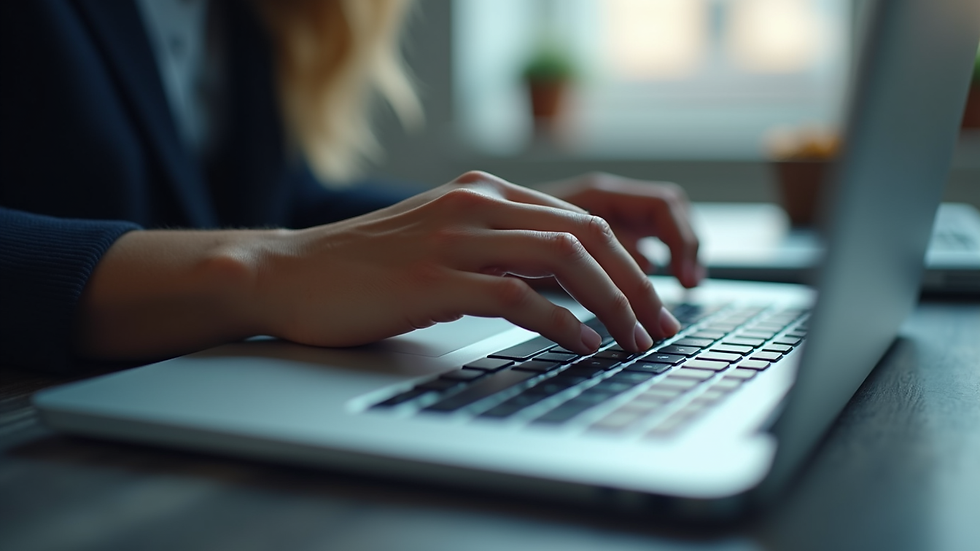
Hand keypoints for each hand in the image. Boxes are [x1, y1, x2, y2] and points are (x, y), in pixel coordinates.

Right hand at [252, 171, 680, 354]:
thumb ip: (498, 249)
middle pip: (587, 234)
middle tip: (659, 327)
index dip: (628, 263)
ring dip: (612, 304)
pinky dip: (564, 324)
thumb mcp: (443, 242)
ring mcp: (456, 238)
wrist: (291, 273)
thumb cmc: (366, 268)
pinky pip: (519, 297)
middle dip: (636, 284)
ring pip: (564, 258)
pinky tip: (582, 347)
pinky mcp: (434, 279)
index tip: (651, 302)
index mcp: (484, 193)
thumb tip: (564, 287)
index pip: (581, 219)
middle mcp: (477, 204)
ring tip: (633, 341)